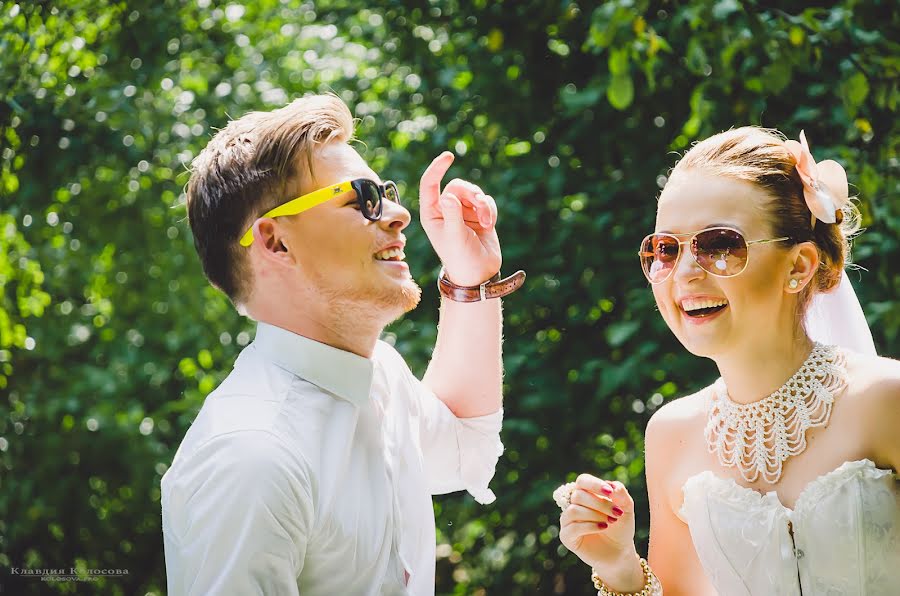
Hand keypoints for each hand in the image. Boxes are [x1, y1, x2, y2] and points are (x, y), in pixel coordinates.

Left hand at [418, 152, 500, 286]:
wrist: (479, 274)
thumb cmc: (460, 258)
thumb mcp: (455, 236)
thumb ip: (452, 215)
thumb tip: (448, 195)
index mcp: (432, 214)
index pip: (430, 184)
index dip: (437, 168)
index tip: (449, 156)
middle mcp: (445, 210)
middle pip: (457, 186)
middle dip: (470, 193)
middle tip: (479, 206)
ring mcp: (462, 212)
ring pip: (473, 192)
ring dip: (482, 204)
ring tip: (487, 221)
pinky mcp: (478, 215)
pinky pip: (485, 201)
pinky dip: (490, 210)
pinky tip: (490, 224)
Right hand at [559, 475, 640, 581]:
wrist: (620, 551)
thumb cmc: (621, 527)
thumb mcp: (626, 508)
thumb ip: (621, 493)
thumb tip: (610, 485)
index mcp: (586, 493)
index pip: (582, 481)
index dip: (594, 484)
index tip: (610, 493)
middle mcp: (574, 504)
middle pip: (578, 495)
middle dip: (600, 504)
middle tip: (616, 513)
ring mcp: (568, 520)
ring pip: (573, 511)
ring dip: (595, 515)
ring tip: (610, 522)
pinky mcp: (566, 536)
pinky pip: (572, 527)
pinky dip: (590, 526)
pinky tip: (603, 527)